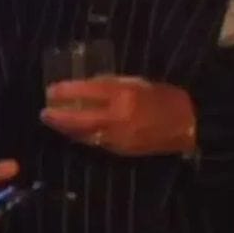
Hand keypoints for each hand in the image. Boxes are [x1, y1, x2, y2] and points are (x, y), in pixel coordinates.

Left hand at [41, 76, 196, 155]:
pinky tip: (73, 132)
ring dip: (66, 129)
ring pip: (84, 135)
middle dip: (58, 117)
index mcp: (123, 96)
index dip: (66, 91)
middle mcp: (117, 118)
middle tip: (44, 112)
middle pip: (78, 119)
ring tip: (54, 122)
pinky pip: (95, 143)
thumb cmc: (165, 97)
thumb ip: (112, 84)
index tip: (51, 89)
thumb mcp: (138, 82)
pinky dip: (82, 137)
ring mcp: (117, 137)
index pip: (86, 93)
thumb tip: (87, 85)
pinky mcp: (121, 150)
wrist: (189, 125)